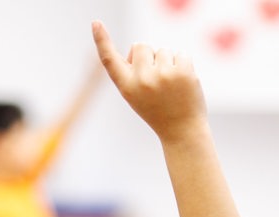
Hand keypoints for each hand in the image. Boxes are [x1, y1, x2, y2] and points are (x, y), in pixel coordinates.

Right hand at [92, 21, 207, 142]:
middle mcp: (142, 80)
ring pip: (162, 50)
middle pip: (141, 46)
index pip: (110, 60)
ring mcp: (163, 75)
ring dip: (168, 63)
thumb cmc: (157, 110)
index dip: (101, 40)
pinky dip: (183, 64)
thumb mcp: (136, 95)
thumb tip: (140, 48)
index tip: (95, 23)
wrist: (182, 131)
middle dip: (150, 57)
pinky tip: (183, 83)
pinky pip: (180, 53)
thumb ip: (133, 73)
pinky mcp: (183, 72)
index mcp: (127, 86)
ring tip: (171, 86)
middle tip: (157, 81)